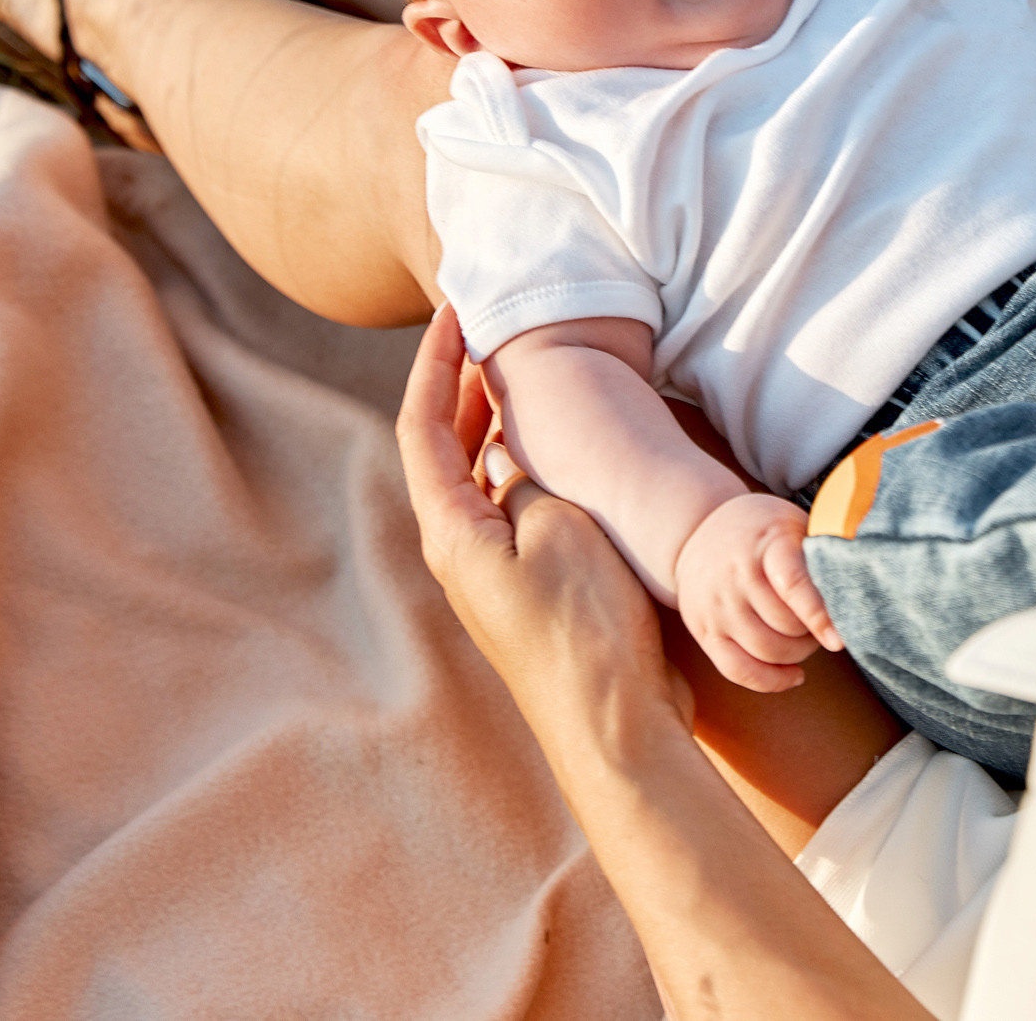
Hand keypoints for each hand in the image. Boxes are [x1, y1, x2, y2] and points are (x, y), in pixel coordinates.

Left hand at [396, 306, 691, 740]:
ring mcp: (493, 576)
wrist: (615, 724)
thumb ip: (524, 481)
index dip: (433, 361)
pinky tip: (554, 455)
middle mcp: (459, 553)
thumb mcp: (558, 528)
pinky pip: (512, 509)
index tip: (455, 311)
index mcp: (450, 532)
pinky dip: (522, 465)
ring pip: (477, 479)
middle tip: (485, 333)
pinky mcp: (531, 592)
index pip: (420, 426)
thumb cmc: (586, 626)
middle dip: (457, 386)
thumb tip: (508, 463)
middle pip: (440, 451)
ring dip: (491, 425)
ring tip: (517, 378)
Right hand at [674, 493, 844, 692]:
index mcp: (763, 545)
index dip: (819, 615)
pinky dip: (770, 681)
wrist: (697, 532)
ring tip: (808, 640)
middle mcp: (734, 576)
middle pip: (783, 626)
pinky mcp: (703, 630)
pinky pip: (738, 671)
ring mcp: (716, 606)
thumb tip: (864, 583)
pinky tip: (794, 675)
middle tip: (826, 625)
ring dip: (797, 655)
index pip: (792, 585)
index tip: (839, 638)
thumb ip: (823, 550)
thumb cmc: (760, 530)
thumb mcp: (792, 523)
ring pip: (766, 652)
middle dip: (813, 634)